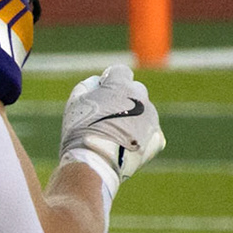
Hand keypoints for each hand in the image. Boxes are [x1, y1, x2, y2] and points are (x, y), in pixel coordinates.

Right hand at [60, 64, 165, 185]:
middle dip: (124, 98)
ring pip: (144, 111)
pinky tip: (128, 145)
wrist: (96, 160)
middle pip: (135, 90)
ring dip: (134, 118)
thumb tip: (97, 83)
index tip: (102, 92)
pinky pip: (151, 132)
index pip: (120, 71)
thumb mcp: (75, 102)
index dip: (110, 80)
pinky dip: (142, 136)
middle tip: (109, 116)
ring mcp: (151, 117)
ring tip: (116, 135)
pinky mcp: (157, 137)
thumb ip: (87, 86)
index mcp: (121, 84)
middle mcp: (141, 96)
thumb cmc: (82, 130)